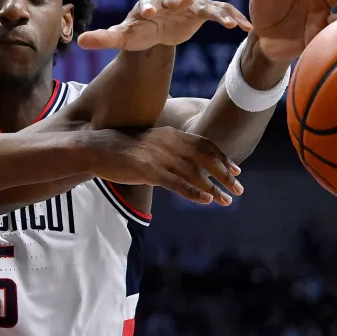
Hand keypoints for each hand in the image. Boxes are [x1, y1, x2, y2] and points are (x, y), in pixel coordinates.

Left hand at [78, 0, 251, 51]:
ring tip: (225, 21)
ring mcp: (189, 5)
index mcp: (148, 4)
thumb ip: (103, 38)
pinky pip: (219, 13)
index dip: (147, 6)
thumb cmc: (137, 32)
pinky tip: (246, 29)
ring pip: (202, 4)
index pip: (147, 1)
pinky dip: (232, 18)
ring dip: (213, 10)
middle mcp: (170, 0)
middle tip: (184, 0)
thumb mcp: (122, 37)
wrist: (156, 31)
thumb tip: (79, 40)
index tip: (148, 12)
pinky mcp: (203, 12)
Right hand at [88, 127, 243, 205]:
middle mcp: (169, 143)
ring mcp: (159, 157)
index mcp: (171, 135)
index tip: (236, 170)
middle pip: (205, 159)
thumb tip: (184, 161)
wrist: (97, 149)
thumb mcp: (151, 143)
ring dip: (213, 187)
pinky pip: (176, 183)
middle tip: (239, 188)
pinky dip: (193, 192)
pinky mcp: (148, 170)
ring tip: (227, 200)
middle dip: (225, 174)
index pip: (204, 145)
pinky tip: (206, 200)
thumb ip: (168, 149)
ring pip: (194, 173)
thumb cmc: (123, 148)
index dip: (222, 158)